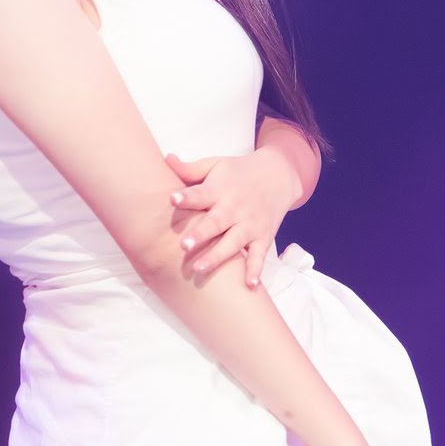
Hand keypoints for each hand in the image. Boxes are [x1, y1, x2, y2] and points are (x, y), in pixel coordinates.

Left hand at [164, 150, 300, 288]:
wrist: (278, 175)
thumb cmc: (238, 172)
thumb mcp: (216, 165)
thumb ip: (190, 169)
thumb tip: (166, 159)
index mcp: (220, 189)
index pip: (201, 192)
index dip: (187, 196)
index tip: (172, 199)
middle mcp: (235, 207)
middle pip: (216, 222)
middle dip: (200, 234)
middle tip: (183, 245)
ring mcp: (250, 224)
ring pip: (233, 243)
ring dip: (217, 256)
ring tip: (199, 269)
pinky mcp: (263, 237)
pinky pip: (259, 256)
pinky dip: (255, 270)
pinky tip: (249, 286)